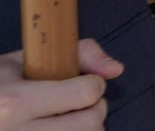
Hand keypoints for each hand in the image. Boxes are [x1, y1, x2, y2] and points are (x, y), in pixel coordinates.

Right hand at [0, 38, 120, 129]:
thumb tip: (115, 69)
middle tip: (78, 103)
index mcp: (14, 104)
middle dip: (93, 109)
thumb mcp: (20, 61)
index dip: (92, 84)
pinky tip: (57, 129)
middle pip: (89, 124)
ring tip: (65, 119)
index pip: (86, 93)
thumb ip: (77, 54)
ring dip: (83, 129)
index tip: (83, 82)